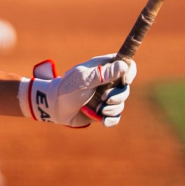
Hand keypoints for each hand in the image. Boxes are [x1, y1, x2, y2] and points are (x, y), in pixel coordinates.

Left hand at [19, 54, 136, 127]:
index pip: (125, 64)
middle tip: (105, 99)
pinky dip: (111, 119)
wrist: (55, 107)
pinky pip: (115, 116)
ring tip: (99, 110)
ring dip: (113, 108)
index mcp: (102, 68)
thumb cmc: (67, 88)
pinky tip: (103, 121)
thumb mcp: (84, 80)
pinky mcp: (102, 110)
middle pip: (125, 87)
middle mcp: (106, 81)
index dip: (130, 71)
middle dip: (119, 95)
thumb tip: (123, 66)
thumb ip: (103, 74)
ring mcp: (105, 96)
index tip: (125, 81)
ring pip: (121, 103)